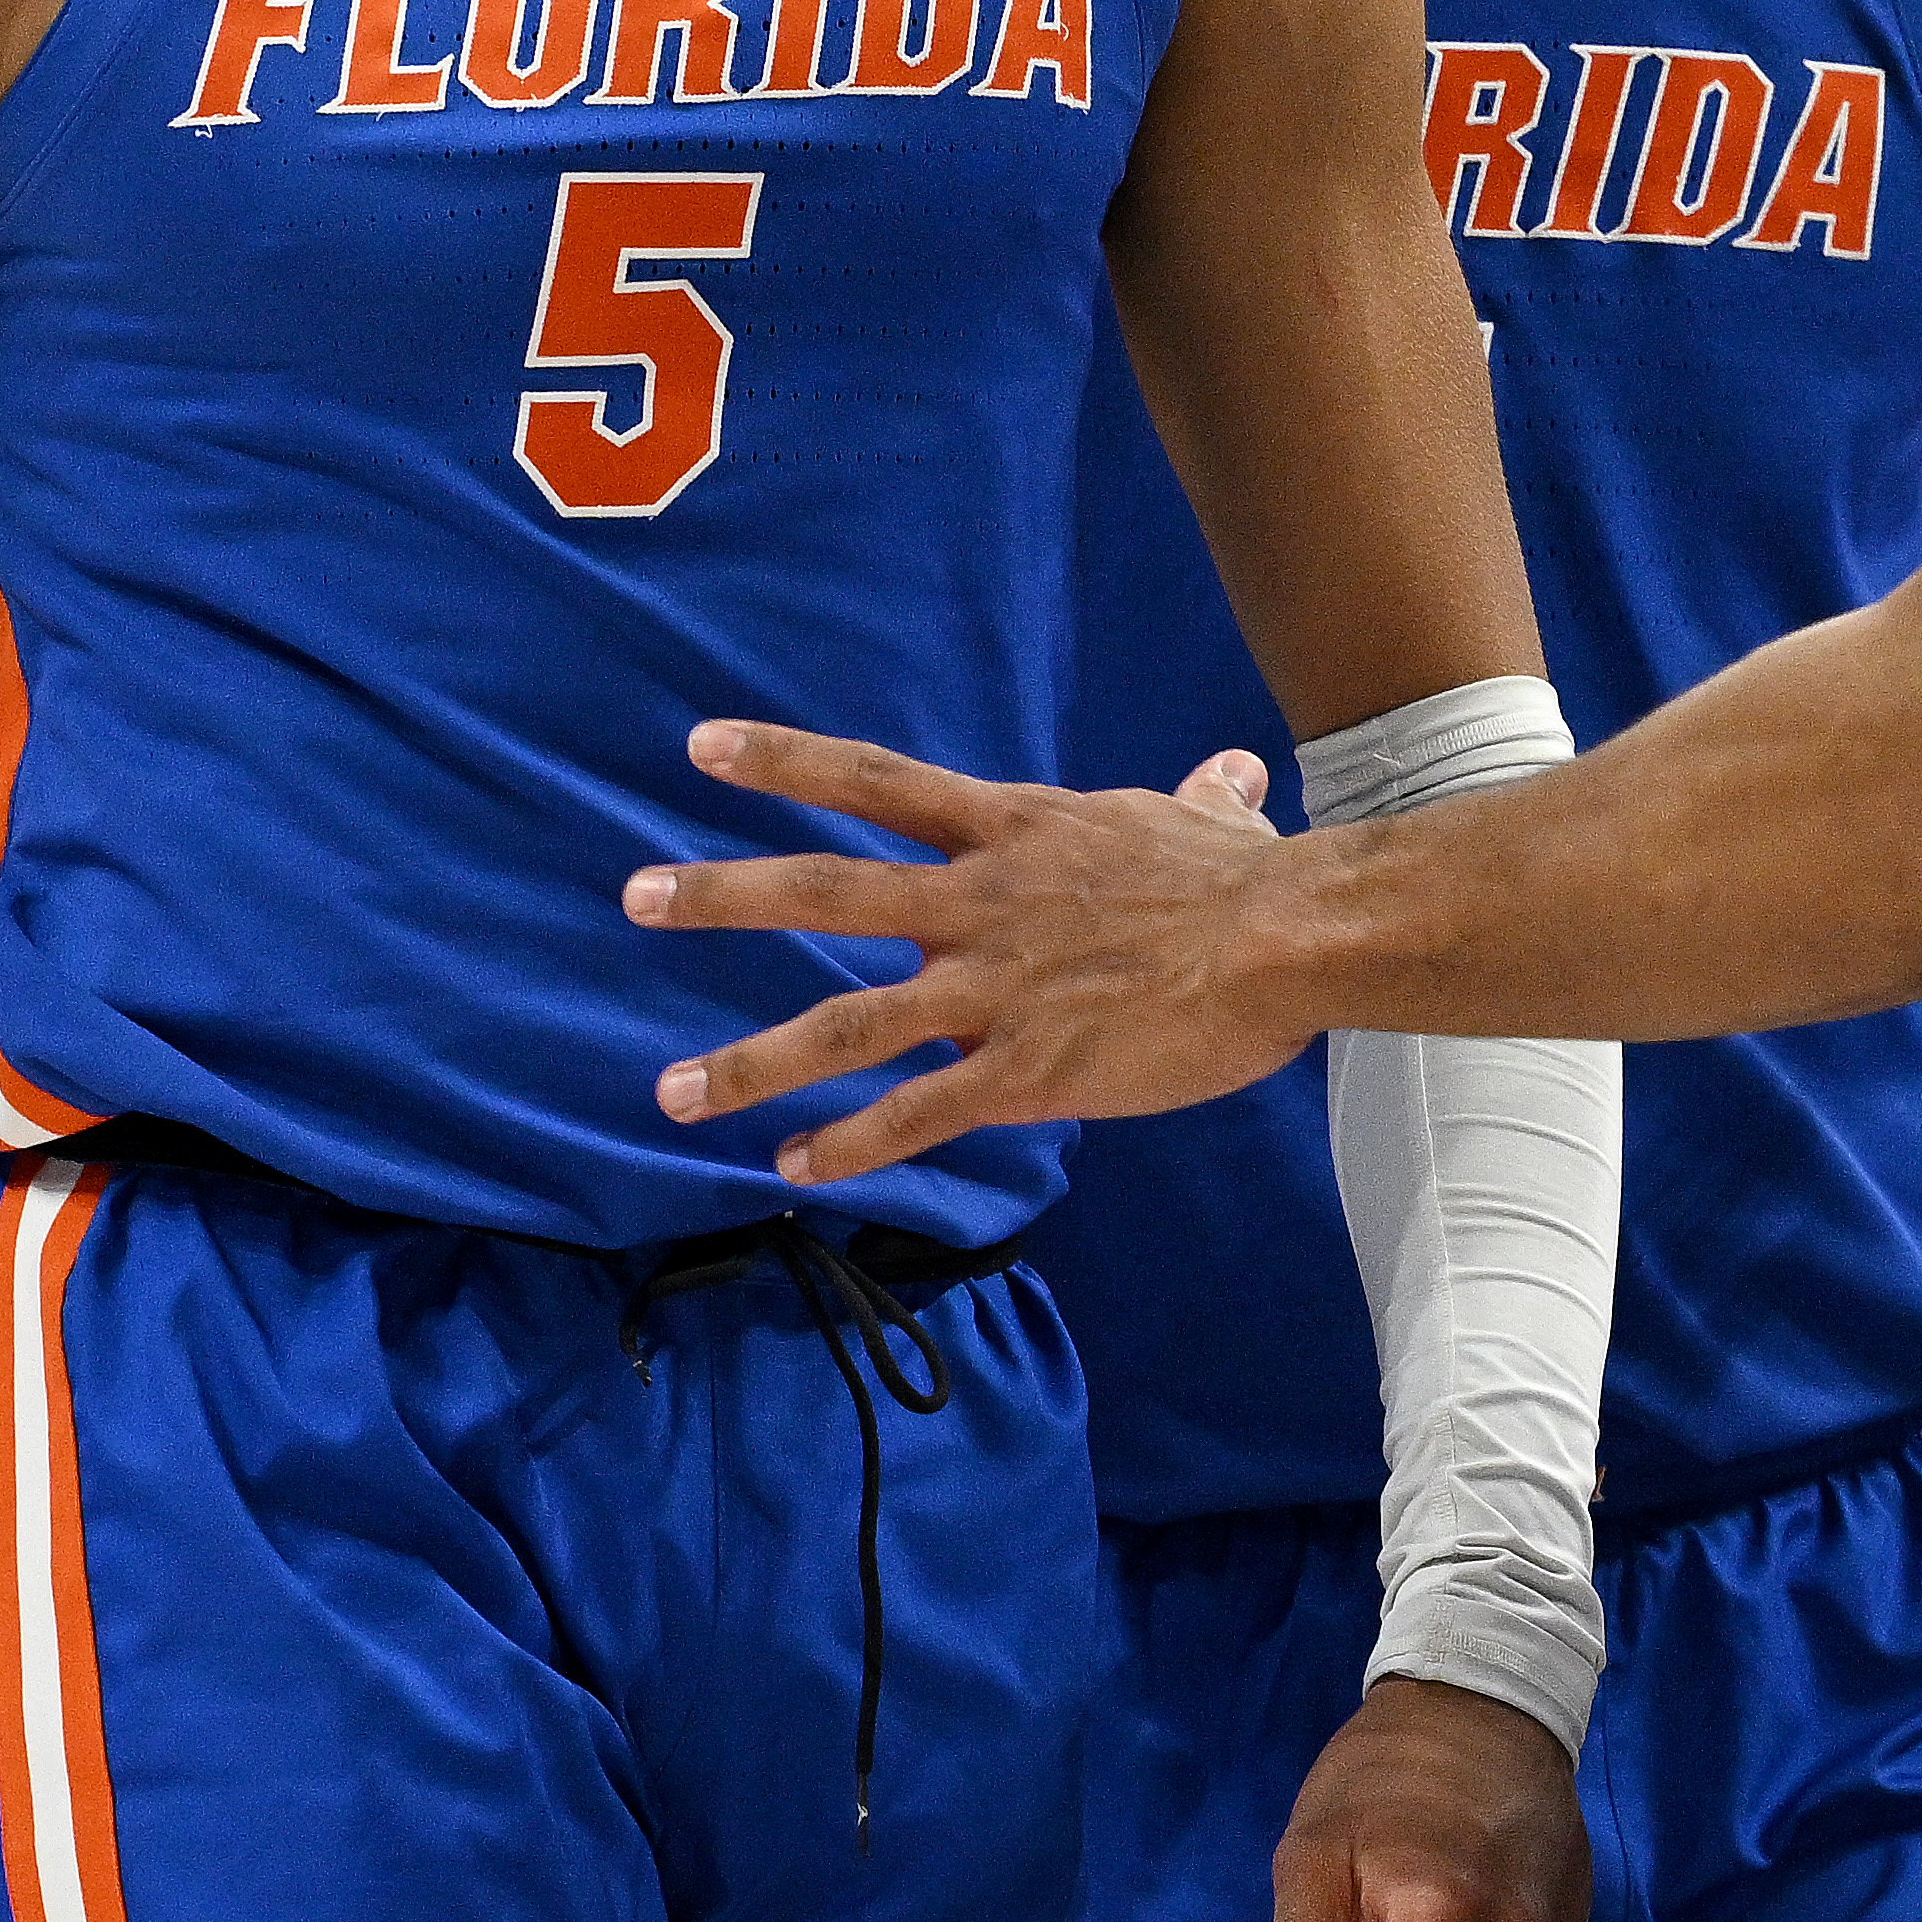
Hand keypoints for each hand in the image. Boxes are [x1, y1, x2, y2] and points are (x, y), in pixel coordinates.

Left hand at [630, 720, 1321, 1183]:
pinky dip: (849, 1146)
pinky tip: (791, 1172)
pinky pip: (916, 1114)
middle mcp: (977, 903)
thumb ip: (1198, 797)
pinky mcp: (1024, 1071)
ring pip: (844, 1024)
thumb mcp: (1207, 821)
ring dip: (751, 1062)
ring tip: (672, 1094)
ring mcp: (992, 989)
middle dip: (721, 895)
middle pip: (824, 890)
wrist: (1289, 941)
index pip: (874, 781)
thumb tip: (1230, 771)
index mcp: (1009, 833)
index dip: (784, 761)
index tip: (701, 749)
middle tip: (632, 895)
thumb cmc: (1251, 881)